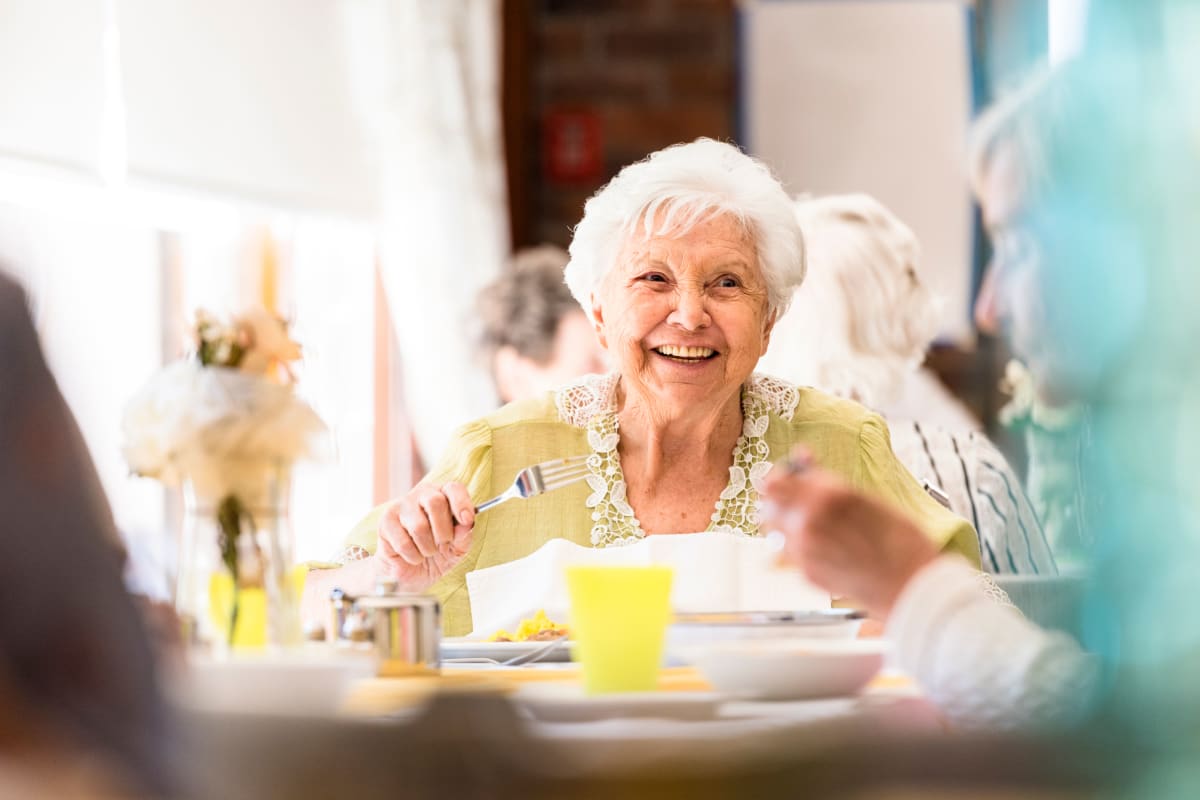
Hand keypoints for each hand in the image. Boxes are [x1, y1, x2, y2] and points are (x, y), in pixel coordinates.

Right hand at [375, 481, 475, 591]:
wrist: (410, 572)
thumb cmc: (436, 555)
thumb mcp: (457, 549)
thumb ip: (464, 537)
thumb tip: (466, 526)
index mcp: (442, 496)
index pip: (453, 488)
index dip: (462, 503)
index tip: (467, 520)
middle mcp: (421, 495)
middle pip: (435, 502)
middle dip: (444, 530)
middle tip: (444, 543)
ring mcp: (400, 507)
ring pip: (419, 526)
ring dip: (428, 548)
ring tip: (427, 552)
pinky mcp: (385, 523)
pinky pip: (403, 543)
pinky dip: (413, 557)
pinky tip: (412, 557)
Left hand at [759, 449, 936, 618]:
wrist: (911, 586)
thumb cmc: (900, 542)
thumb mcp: (867, 499)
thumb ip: (827, 481)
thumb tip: (803, 459)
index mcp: (827, 494)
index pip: (778, 480)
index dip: (783, 476)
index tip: (790, 476)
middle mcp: (808, 521)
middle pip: (768, 504)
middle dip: (778, 499)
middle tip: (794, 498)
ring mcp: (804, 550)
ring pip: (773, 529)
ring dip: (784, 522)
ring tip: (808, 523)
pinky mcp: (806, 573)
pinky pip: (788, 552)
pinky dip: (797, 545)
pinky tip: (823, 546)